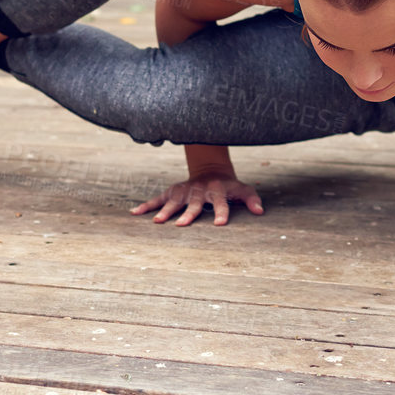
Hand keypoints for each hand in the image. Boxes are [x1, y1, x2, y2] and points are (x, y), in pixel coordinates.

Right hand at [131, 172, 264, 226]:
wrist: (210, 170)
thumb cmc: (228, 186)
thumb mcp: (242, 189)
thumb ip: (251, 199)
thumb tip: (260, 212)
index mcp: (218, 191)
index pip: (221, 202)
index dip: (222, 212)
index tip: (220, 224)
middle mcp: (199, 191)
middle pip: (194, 203)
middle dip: (188, 213)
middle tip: (181, 225)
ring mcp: (184, 191)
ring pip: (174, 201)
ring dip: (165, 210)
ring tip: (156, 222)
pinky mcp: (172, 191)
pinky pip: (158, 198)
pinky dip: (146, 205)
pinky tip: (134, 213)